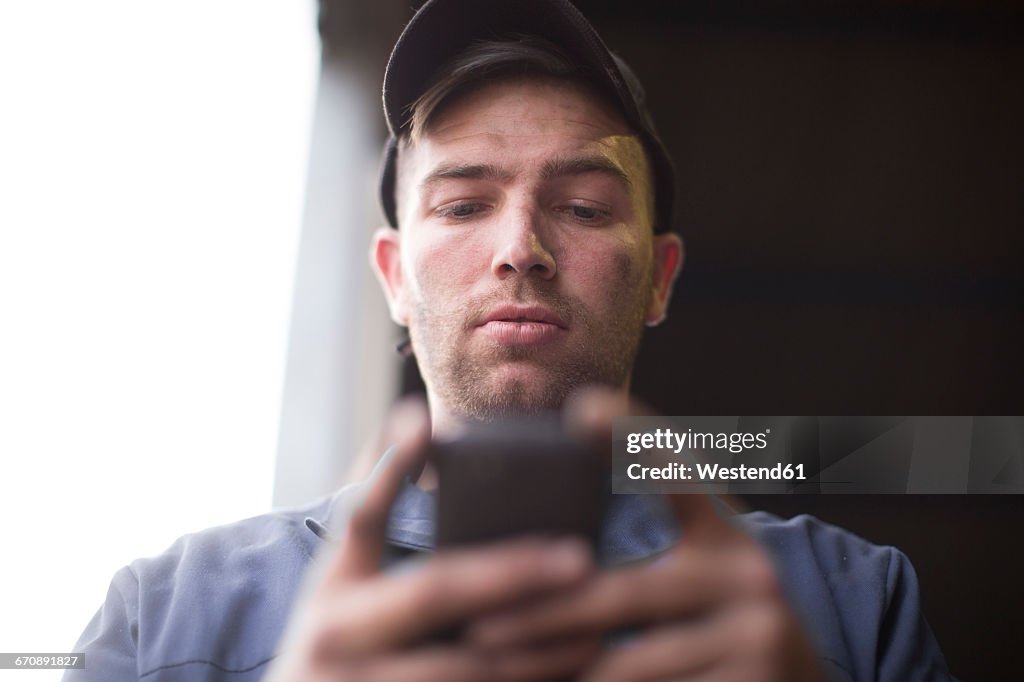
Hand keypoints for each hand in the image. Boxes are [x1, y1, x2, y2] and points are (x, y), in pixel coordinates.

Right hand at [264, 399, 599, 681]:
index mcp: (331, 593)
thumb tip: (412, 418)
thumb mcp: (340, 583)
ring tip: (593, 629)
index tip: (423, 418)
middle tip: (578, 559)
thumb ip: (373, 508)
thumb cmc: (336, 644)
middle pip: (432, 592)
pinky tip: (572, 677)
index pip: (361, 517)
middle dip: (510, 574)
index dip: (391, 467)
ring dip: (534, 650)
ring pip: (464, 669)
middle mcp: (337, 638)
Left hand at [467, 390, 826, 681]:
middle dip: (542, 615)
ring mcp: (761, 633)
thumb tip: (549, 547)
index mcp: (729, 537)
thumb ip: (651, 565)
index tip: (581, 409)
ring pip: (627, 663)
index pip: (683, 472)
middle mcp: (752, 574)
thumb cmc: (729, 632)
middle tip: (480, 628)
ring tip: (499, 670)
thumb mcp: (706, 582)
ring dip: (558, 671)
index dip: (635, 436)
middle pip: (621, 593)